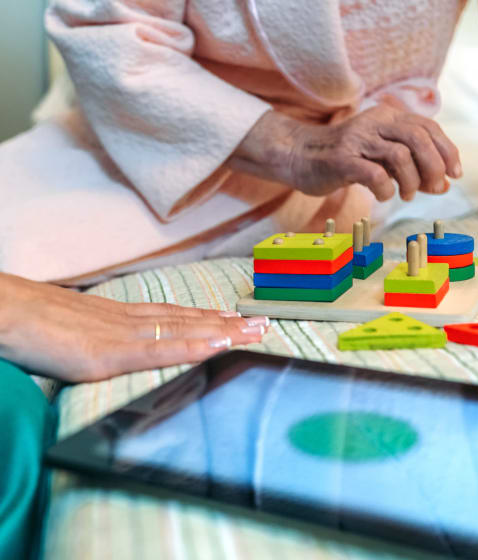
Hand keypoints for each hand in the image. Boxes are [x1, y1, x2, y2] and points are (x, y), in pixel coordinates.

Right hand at [0, 273, 267, 381]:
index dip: (210, 318)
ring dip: (225, 331)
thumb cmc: (32, 321)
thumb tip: (114, 346)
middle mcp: (131, 320)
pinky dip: (193, 346)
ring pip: (185, 330)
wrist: (2, 311)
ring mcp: (122, 334)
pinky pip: (160, 350)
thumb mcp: (77, 330)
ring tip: (256, 331)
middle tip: (265, 322)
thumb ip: (102, 338)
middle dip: (230, 322)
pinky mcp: (109, 353)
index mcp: (123, 316)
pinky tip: (219, 345)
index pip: (176, 315)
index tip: (237, 319)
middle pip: (190, 319)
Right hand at [229, 105, 460, 201]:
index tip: (455, 175)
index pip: (428, 127)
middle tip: (435, 188)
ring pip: (400, 155)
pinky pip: (375, 174)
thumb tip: (443, 185)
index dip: (447, 151)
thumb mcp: (382, 158)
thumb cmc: (346, 159)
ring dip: (411, 181)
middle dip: (434, 166)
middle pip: (418, 137)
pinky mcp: (342, 160)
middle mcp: (374, 122)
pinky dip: (386, 189)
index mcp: (388, 116)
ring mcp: (357, 140)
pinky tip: (384, 195)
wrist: (300, 157)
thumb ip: (411, 168)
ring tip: (406, 195)